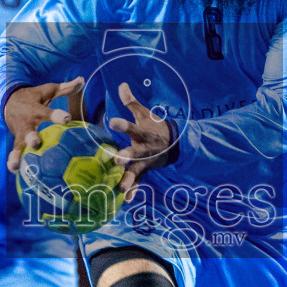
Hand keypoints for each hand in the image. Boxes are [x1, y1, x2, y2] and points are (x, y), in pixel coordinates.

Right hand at [3, 77, 82, 171]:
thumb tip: (81, 80)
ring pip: (18, 145)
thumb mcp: (47, 91)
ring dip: (17, 155)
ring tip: (17, 166)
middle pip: (29, 132)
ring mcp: (20, 133)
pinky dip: (14, 162)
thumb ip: (65, 89)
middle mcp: (27, 122)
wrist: (8, 101)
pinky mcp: (16, 141)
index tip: (67, 118)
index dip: (56, 116)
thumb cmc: (33, 98)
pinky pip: (14, 153)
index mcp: (36, 109)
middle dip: (31, 138)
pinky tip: (16, 172)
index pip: (47, 112)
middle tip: (35, 144)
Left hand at [106, 81, 175, 199]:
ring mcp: (144, 162)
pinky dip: (133, 191)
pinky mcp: (144, 171)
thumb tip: (121, 85)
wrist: (174, 143)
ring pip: (135, 172)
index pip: (131, 127)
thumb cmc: (154, 126)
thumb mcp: (145, 113)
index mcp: (142, 133)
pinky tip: (126, 201)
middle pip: (134, 153)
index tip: (111, 121)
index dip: (122, 124)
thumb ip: (131, 102)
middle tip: (116, 159)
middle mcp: (143, 149)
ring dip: (128, 180)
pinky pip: (138, 183)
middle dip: (126, 156)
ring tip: (120, 188)